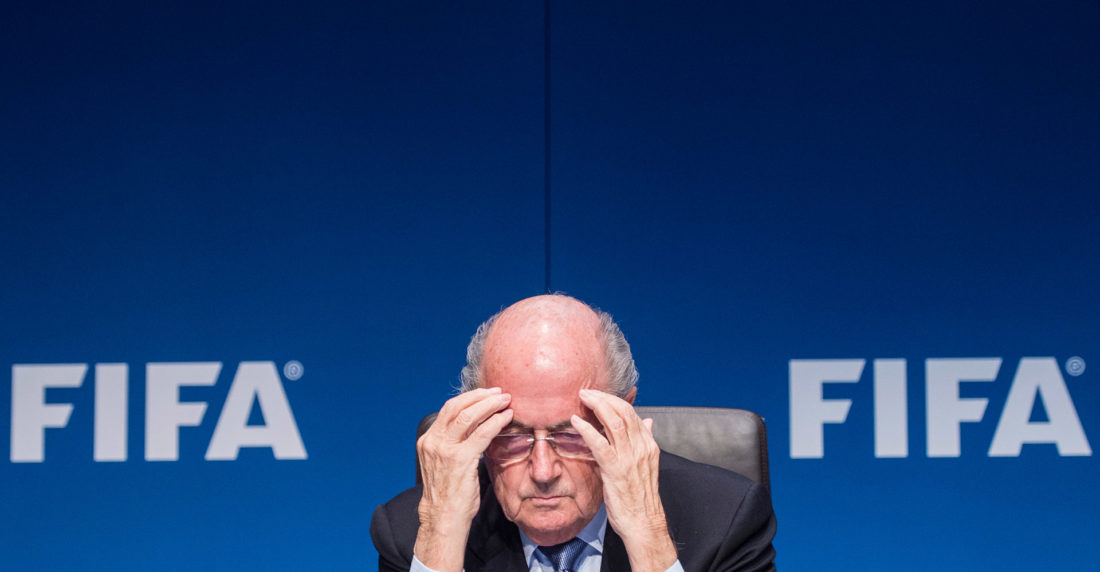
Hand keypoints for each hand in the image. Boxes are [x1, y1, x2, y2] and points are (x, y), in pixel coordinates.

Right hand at [414, 387, 513, 571]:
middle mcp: (433, 441)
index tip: (485, 394)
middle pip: (456, 406)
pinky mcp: (459, 459)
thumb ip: (455, 444)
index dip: (469, 398)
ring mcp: (444, 450)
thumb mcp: (446, 463)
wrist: (443, 518)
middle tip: (498, 392)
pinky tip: (506, 417)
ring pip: (468, 415)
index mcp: (428, 440)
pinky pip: (481, 433)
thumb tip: (477, 429)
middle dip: (480, 396)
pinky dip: (495, 422)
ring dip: (489, 404)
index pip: (448, 409)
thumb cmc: (449, 494)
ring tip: (505, 400)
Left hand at [571, 389, 677, 571]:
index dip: (614, 400)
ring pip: (614, 421)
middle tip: (587, 391)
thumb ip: (645, 441)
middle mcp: (641, 447)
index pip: (632, 413)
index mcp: (648, 445)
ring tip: (582, 398)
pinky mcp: (616, 469)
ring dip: (597, 406)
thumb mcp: (646, 464)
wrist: (643, 522)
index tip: (599, 394)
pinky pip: (600, 444)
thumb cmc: (640, 496)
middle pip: (624, 411)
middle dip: (604, 397)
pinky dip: (587, 430)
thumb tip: (648, 421)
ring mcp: (629, 458)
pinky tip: (576, 422)